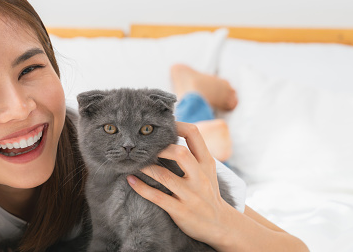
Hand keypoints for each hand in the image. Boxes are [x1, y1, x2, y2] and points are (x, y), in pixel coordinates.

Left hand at [127, 122, 233, 245]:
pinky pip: (157, 197)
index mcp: (206, 163)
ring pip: (164, 176)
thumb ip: (193, 154)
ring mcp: (191, 195)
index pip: (194, 134)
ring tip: (134, 163)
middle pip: (181, 153)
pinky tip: (130, 180)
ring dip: (146, 168)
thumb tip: (169, 134)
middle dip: (161, 149)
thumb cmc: (208, 193)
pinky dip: (141, 187)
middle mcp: (200, 177)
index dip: (177, 125)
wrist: (221, 225)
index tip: (162, 125)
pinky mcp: (181, 211)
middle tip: (146, 149)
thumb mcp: (207, 171)